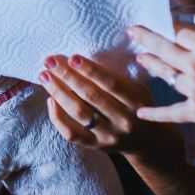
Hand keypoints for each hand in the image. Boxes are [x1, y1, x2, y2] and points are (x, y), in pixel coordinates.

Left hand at [38, 53, 169, 154]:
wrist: (149, 140)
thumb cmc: (139, 105)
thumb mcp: (139, 88)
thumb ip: (121, 73)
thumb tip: (94, 48)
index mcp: (136, 102)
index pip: (111, 84)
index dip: (91, 70)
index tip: (73, 57)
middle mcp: (123, 120)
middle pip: (91, 96)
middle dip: (68, 77)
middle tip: (50, 61)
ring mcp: (108, 135)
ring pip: (79, 113)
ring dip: (59, 93)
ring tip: (45, 76)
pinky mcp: (95, 146)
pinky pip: (72, 134)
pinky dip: (58, 117)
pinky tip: (50, 100)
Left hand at [129, 17, 194, 146]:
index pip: (177, 29)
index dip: (167, 24)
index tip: (159, 20)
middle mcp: (194, 64)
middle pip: (161, 47)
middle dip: (144, 37)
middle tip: (131, 31)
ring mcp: (192, 89)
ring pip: (163, 74)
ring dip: (150, 65)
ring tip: (140, 59)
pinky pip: (169, 112)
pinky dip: (154, 114)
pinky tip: (140, 113)